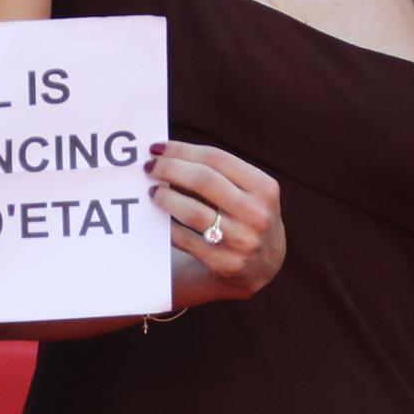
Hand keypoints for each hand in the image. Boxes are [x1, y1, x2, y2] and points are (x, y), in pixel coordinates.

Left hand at [144, 141, 283, 301]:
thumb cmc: (246, 216)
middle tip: (149, 168)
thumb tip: (168, 156)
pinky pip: (186, 240)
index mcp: (264, 187)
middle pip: (204, 181)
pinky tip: (160, 219)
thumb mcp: (248, 192)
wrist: (264, 265)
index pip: (217, 159)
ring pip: (193, 212)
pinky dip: (168, 227)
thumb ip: (218, 174)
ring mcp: (242, 241)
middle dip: (170, 169)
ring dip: (166, 198)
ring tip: (153, 192)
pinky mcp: (225, 264)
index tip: (158, 148)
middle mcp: (257, 213)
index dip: (183, 150)